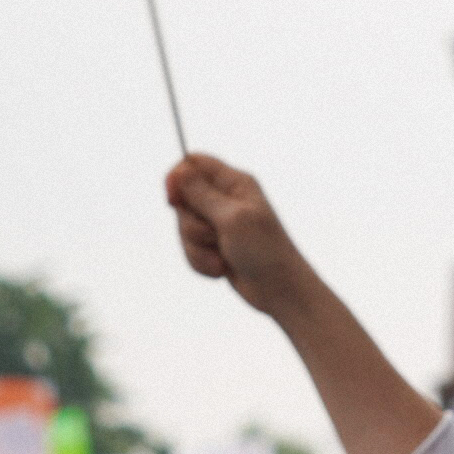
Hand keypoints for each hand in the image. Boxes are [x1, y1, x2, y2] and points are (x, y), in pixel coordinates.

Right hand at [165, 154, 317, 319]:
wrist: (280, 290)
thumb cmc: (264, 250)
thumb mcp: (231, 218)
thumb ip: (202, 195)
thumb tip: (181, 170)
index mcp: (234, 183)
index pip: (194, 163)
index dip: (177, 178)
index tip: (173, 200)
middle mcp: (225, 199)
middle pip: (183, 200)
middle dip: (190, 225)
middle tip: (213, 236)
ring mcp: (218, 224)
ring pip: (184, 229)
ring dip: (197, 249)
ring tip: (222, 259)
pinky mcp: (213, 247)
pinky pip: (190, 250)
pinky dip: (201, 263)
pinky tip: (222, 269)